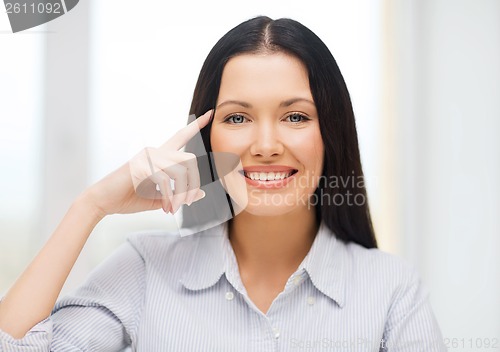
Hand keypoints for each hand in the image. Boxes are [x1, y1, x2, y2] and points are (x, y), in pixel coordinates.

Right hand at [80, 110, 211, 216]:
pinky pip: (166, 180)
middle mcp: (154, 152)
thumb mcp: (160, 198)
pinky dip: (170, 197)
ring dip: (182, 194)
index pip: (181, 136)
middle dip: (194, 183)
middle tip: (187, 202)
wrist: (102, 202)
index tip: (209, 114)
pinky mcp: (140, 166)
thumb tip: (201, 194)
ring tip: (173, 209)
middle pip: (190, 159)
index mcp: (159, 155)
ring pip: (180, 171)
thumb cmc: (128, 198)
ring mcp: (146, 157)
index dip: (195, 125)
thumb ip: (179, 194)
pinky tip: (166, 208)